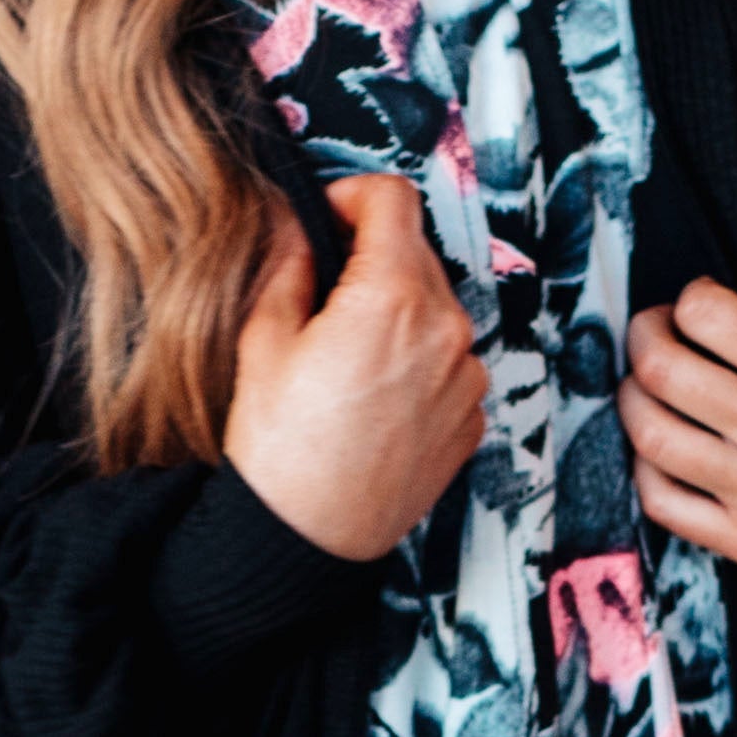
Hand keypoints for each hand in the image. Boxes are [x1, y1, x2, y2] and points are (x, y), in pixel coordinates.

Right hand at [223, 174, 487, 560]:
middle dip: (373, 258)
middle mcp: (446, 328)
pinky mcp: (473, 417)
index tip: (329, 217)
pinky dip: (418, 361)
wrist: (308, 540)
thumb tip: (295, 223)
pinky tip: (374, 396)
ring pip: (436, 310)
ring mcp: (467, 376)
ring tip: (348, 357)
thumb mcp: (263, 341)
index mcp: (391, 295)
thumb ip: (288, 265)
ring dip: (399, 311)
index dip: (354, 196)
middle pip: (417, 253)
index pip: (394, 199)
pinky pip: (450, 363)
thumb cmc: (280, 447)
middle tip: (325, 292)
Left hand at [624, 193, 736, 597]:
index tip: (698, 309)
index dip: (688, 300)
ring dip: (634, 402)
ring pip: (650, 434)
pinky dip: (645, 470)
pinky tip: (662, 451)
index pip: (703, 312)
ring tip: (650, 390)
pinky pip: (660, 501)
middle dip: (645, 339)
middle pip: (661, 368)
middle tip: (657, 338)